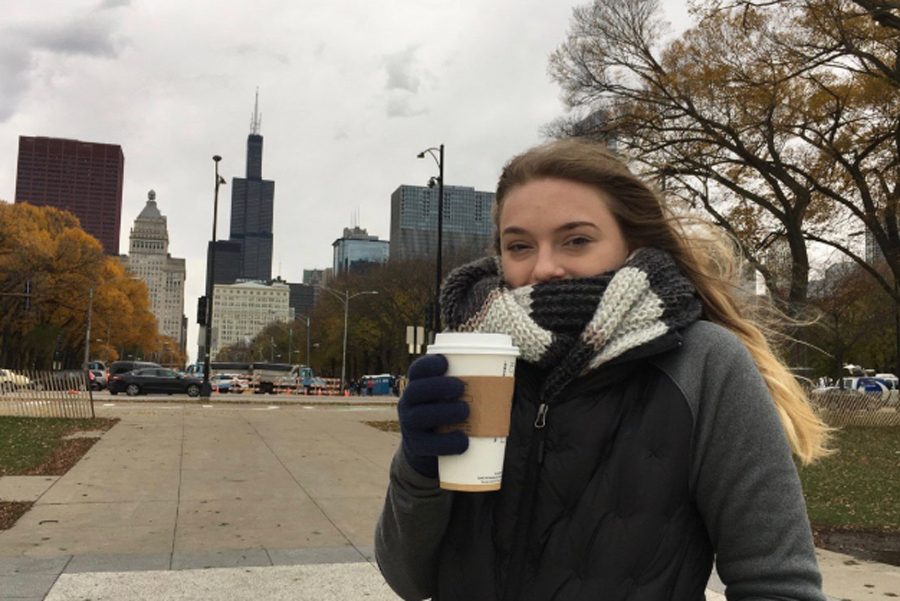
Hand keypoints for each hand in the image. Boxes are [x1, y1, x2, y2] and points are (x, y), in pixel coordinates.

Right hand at [398, 354, 468, 477]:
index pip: (417, 370)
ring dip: (444, 412)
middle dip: (438, 386)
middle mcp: (408, 403)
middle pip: (416, 390)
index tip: (445, 362)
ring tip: (466, 411)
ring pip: (419, 416)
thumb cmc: (448, 413)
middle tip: (461, 387)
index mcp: (418, 385)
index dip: (428, 364)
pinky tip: (463, 441)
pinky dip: (447, 443)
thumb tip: (505, 377)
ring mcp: (409, 425)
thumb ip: (467, 387)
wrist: (429, 448)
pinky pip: (427, 445)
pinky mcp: (416, 446)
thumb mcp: (451, 397)